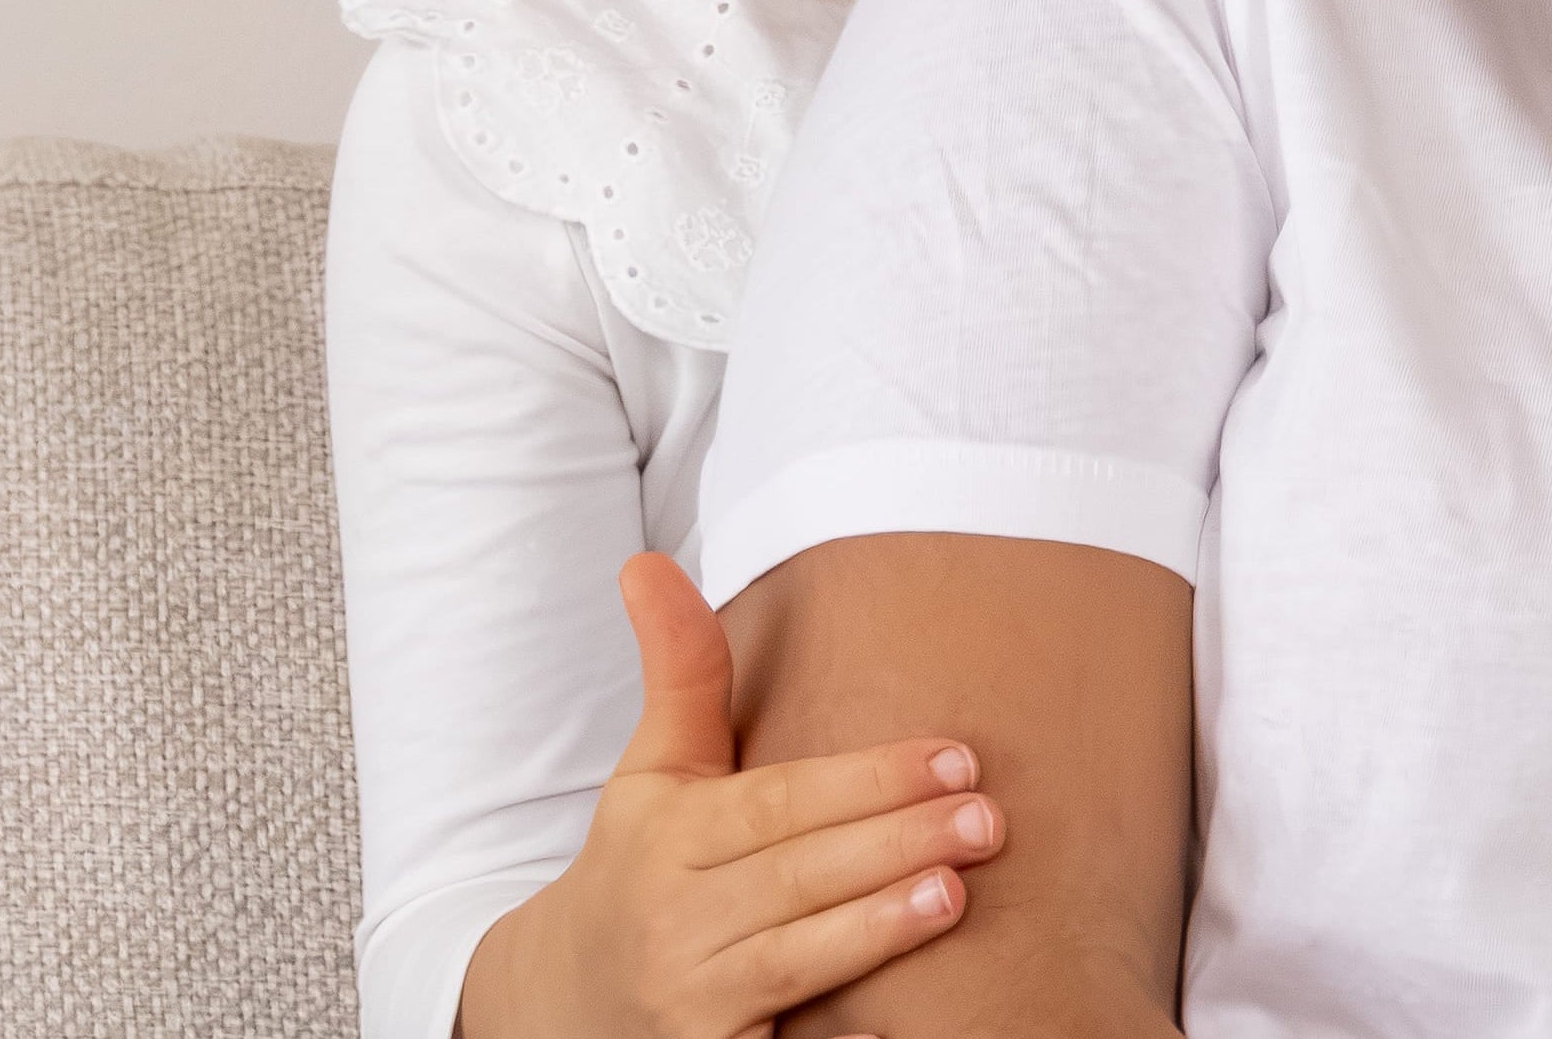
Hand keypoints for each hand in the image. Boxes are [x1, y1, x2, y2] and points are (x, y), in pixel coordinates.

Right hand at [459, 551, 1001, 1038]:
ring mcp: (687, 995)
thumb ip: (679, 672)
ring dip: (878, 926)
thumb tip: (647, 560)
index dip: (867, 781)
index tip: (958, 757)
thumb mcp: (652, 772)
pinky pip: (779, 1037)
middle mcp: (672, 915)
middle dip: (895, 843)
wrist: (562, 1002)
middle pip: (797, 875)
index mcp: (667, 835)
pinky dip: (838, 1027)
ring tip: (957, 890)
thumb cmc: (639, 868)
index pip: (779, 803)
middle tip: (989, 818)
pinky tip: (905, 1018)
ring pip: (792, 957)